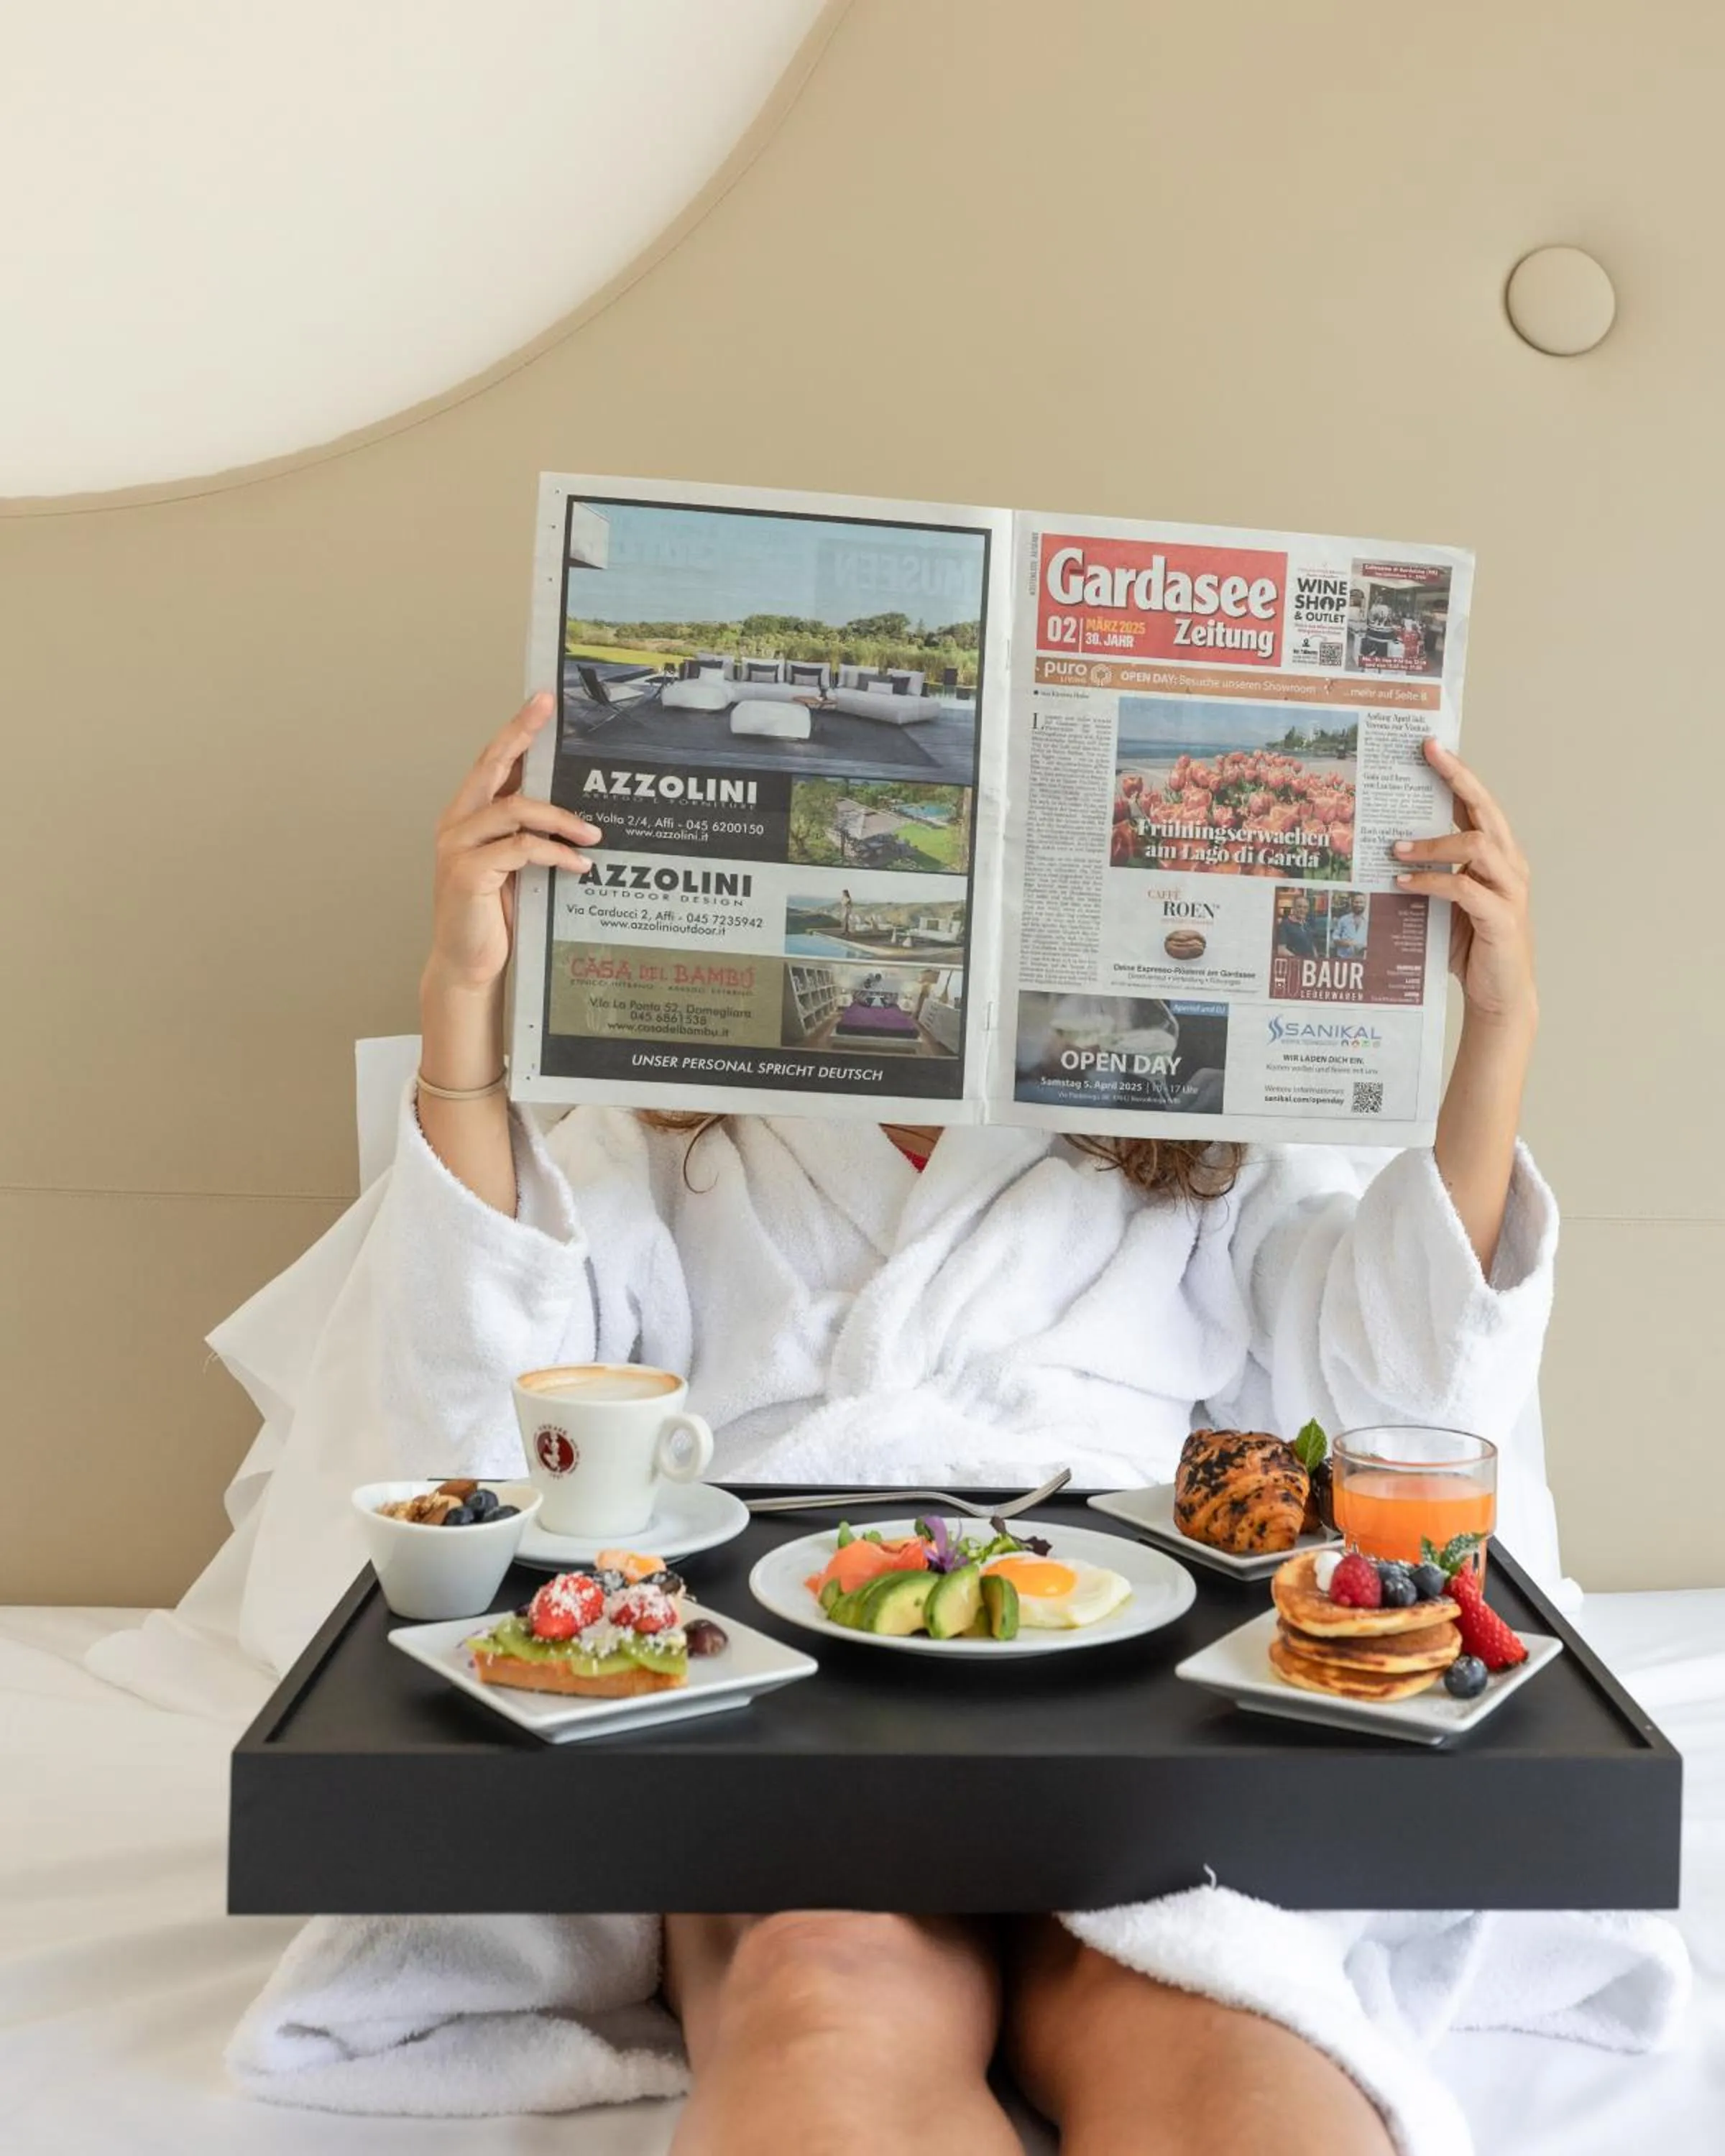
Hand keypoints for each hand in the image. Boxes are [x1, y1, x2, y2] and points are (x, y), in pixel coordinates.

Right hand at [426, 693, 600, 994]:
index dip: (515, 730)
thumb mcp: (515, 867)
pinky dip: (554, 854)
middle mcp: (456, 824)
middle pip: (490, 766)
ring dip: (560, 818)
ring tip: (593, 835)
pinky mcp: (467, 873)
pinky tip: (579, 866)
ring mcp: (457, 847)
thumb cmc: (496, 916)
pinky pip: (520, 849)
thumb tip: (572, 807)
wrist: (470, 966)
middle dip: (521, 735)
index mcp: (467, 817)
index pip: (491, 763)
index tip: (541, 700)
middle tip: (550, 711)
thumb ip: (528, 834)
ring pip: (513, 809)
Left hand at [1393, 740, 1535, 1032]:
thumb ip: (1431, 871)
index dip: (1457, 772)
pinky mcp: (1502, 918)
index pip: (1478, 803)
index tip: (1430, 745)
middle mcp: (1509, 864)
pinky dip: (1432, 881)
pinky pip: (1465, 888)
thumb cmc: (1471, 945)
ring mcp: (1510, 890)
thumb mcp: (1446, 900)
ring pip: (1478, 845)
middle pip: (1487, 808)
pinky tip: (1403, 883)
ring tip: (1394, 849)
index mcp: (1497, 855)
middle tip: (1427, 753)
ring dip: (1433, 843)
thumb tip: (1386, 844)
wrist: (1499, 996)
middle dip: (1457, 777)